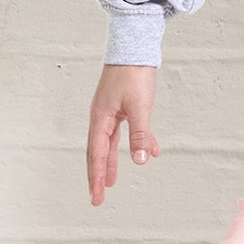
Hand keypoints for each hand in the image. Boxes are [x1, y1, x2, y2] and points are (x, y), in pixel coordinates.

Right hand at [87, 64, 160, 205]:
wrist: (133, 46)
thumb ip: (140, 134)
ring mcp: (109, 112)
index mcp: (100, 119)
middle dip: (97, 175)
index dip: (96, 177)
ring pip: (108, 143)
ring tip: (110, 182)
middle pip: (97, 152)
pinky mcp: (119, 107)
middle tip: (96, 197)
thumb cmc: (134, 73)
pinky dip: (133, 143)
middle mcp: (101, 117)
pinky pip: (122, 132)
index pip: (96, 154)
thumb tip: (141, 161)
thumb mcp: (140, 106)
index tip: (96, 197)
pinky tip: (147, 151)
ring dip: (111, 162)